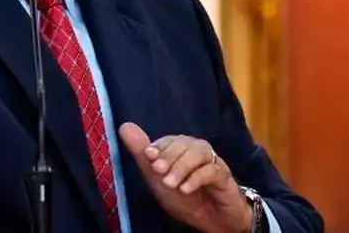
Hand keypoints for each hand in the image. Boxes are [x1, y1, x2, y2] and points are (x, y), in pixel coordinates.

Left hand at [119, 123, 252, 232]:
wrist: (213, 222)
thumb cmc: (185, 200)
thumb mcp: (158, 180)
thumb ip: (142, 155)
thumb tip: (124, 126)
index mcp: (180, 150)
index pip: (169, 140)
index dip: (159, 146)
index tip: (148, 155)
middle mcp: (197, 151)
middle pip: (183, 143)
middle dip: (169, 156)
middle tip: (158, 171)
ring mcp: (212, 162)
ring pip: (198, 153)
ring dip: (181, 167)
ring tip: (171, 184)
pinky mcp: (224, 176)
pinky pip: (212, 171)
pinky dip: (196, 178)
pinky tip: (185, 189)